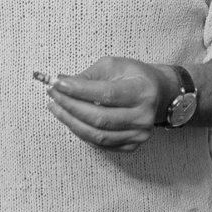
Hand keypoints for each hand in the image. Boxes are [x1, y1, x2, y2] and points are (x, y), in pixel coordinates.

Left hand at [47, 56, 172, 151]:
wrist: (158, 93)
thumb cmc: (134, 76)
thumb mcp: (114, 65)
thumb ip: (88, 75)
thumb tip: (62, 82)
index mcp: (142, 91)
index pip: (106, 94)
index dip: (79, 90)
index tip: (58, 84)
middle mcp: (143, 116)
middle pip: (99, 118)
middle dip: (70, 106)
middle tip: (53, 94)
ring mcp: (138, 135)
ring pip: (97, 135)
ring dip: (71, 121)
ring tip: (56, 107)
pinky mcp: (132, 146)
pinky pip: (100, 144)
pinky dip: (81, 132)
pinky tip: (70, 119)